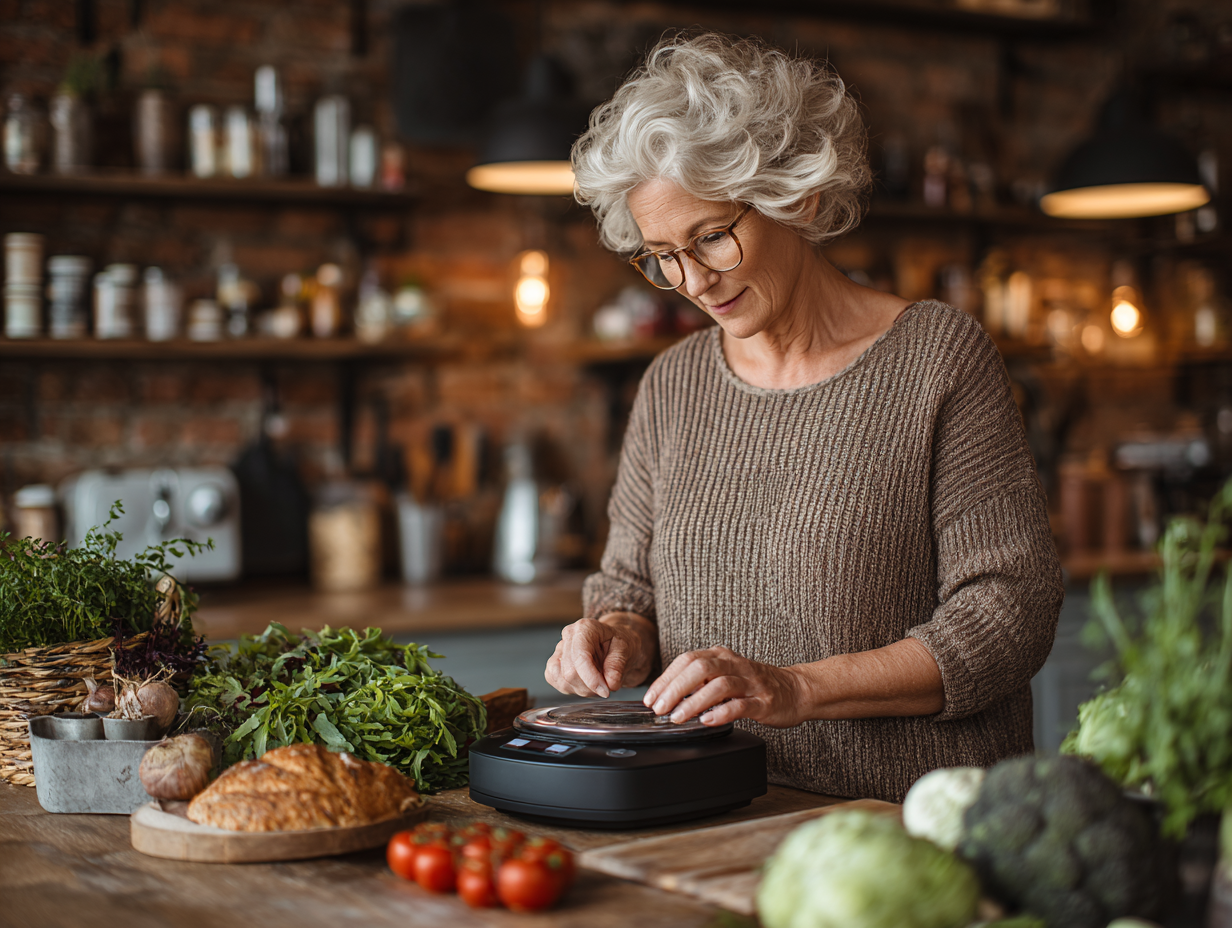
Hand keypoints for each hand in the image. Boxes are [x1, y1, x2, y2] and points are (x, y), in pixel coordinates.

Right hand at [545, 613, 655, 697]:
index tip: (605, 691)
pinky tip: (585, 683)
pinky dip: (572, 688)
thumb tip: (610, 684)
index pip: (581, 657)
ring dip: (582, 689)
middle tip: (606, 686)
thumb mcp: (626, 650)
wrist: (614, 645)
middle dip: (590, 687)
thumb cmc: (618, 644)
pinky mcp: (554, 663)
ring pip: (562, 680)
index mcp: (586, 627)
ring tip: (597, 682)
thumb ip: (618, 665)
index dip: (592, 679)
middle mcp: (569, 636)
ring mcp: (559, 649)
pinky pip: (555, 681)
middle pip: (570, 672)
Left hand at [643, 646, 806, 728]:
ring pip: (718, 685)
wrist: (796, 690)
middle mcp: (734, 665)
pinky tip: (708, 721)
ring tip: (678, 717)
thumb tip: (667, 695)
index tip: (651, 697)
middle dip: (675, 688)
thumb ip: (700, 681)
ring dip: (694, 702)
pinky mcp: (763, 702)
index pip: (687, 660)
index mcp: (721, 656)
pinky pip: (740, 705)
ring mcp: (750, 683)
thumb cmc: (755, 685)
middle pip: (699, 668)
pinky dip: (721, 713)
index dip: (666, 678)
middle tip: (660, 708)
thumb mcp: (725, 675)